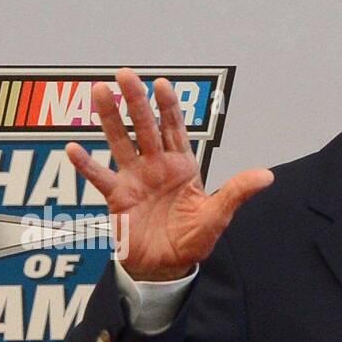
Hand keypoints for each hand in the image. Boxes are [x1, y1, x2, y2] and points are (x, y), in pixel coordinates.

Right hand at [67, 67, 273, 279]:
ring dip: (110, 118)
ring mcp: (134, 179)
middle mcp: (156, 167)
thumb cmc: (192, 240)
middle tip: (125, 74)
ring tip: (98, 91)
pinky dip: (87, 165)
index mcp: (182, 167)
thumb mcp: (217, 217)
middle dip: (136, 101)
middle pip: (144, 128)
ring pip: (120, 142)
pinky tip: (74, 148)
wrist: (167, 267)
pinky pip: (100, 178)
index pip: (174, 130)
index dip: (168, 108)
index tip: (162, 84)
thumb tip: (267, 176)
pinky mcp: (117, 198)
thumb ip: (237, 193)